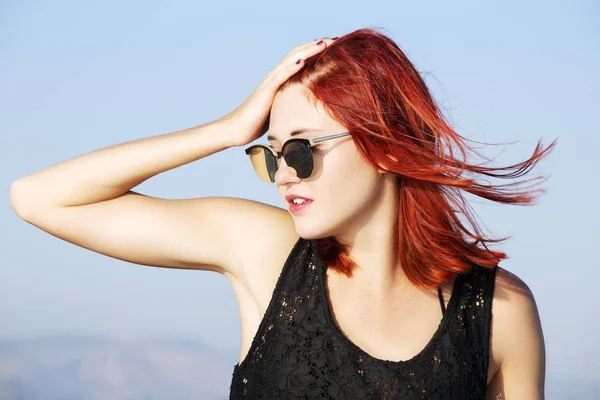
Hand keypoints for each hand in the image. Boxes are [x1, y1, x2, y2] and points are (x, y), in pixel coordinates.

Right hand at [220, 37, 336, 146]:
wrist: (235, 129)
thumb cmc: (256, 122)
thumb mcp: (280, 109)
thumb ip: (292, 103)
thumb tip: (309, 108)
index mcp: (280, 80)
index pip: (300, 59)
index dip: (317, 51)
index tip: (335, 47)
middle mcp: (275, 76)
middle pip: (298, 54)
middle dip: (317, 46)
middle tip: (337, 39)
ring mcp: (269, 83)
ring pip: (290, 61)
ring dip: (308, 51)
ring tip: (324, 43)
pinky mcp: (265, 93)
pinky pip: (279, 77)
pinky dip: (291, 68)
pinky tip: (302, 62)